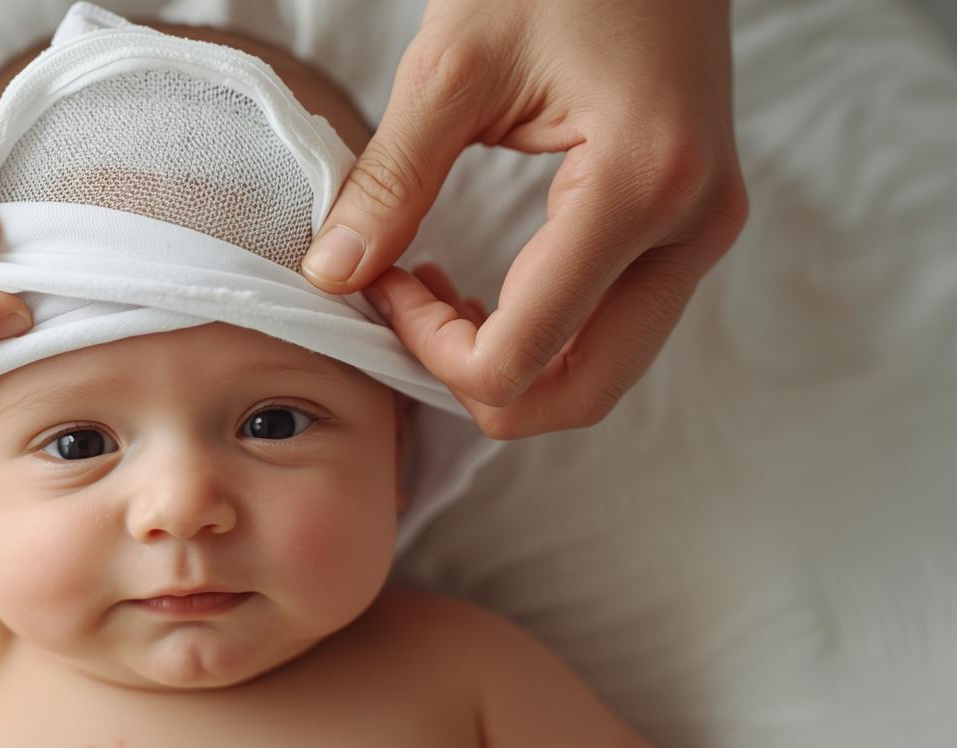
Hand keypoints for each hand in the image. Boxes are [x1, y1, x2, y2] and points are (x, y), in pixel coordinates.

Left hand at [301, 0, 747, 436]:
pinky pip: (616, 327)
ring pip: (603, 371)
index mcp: (638, 185)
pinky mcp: (693, 223)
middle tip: (404, 309)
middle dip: (475, 380)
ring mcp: (704, 229)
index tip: (382, 282)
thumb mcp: (453, 65)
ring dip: (511, 362)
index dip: (431, 348)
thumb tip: (331, 276)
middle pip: (579, 394)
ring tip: (434, 291)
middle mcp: (692, 226)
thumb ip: (389, 181)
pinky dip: (545, 333)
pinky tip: (484, 286)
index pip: (525, 355)